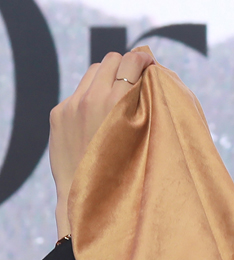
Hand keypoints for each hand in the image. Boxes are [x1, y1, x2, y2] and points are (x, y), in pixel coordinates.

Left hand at [49, 49, 154, 237]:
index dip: (144, 61)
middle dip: (124, 68)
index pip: (132, 61)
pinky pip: (78, 92)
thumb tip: (144, 78)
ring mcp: (72, 105)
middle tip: (133, 82)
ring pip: (93, 71)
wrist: (86, 198)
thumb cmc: (125, 175)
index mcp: (118, 103)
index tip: (150, 67)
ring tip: (114, 99)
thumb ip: (141, 106)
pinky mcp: (58, 113)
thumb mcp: (141, 139)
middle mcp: (93, 98)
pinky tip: (95, 118)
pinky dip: (89, 98)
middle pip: (111, 60)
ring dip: (106, 79)